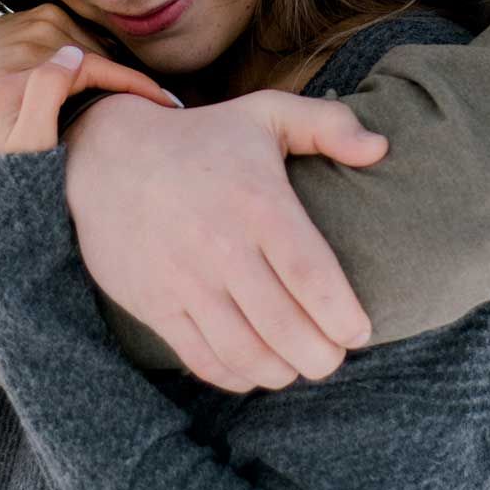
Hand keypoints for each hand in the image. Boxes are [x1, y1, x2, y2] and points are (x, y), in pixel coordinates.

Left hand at [0, 5, 180, 160]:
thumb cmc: (11, 186)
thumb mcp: (30, 141)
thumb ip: (46, 90)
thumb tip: (73, 53)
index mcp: (12, 86)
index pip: (82, 66)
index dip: (125, 77)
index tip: (159, 97)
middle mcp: (10, 85)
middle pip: (79, 67)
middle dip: (122, 78)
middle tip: (160, 99)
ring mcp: (14, 97)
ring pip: (74, 77)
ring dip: (109, 83)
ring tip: (144, 100)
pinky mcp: (19, 112)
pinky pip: (65, 89)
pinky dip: (93, 91)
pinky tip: (113, 103)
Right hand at [61, 91, 388, 393]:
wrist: (108, 156)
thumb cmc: (202, 138)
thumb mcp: (266, 113)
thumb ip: (329, 125)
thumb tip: (381, 148)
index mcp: (258, 203)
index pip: (312, 276)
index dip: (343, 317)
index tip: (359, 332)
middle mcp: (220, 246)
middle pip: (285, 326)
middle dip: (321, 357)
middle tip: (334, 356)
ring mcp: (184, 280)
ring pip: (245, 352)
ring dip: (281, 371)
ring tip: (299, 364)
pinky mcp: (154, 303)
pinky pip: (201, 358)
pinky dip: (235, 376)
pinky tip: (256, 369)